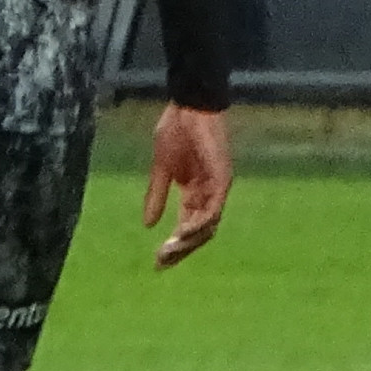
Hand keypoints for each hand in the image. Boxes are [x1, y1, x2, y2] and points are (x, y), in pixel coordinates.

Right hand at [143, 104, 230, 267]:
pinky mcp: (222, 178)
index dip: (175, 246)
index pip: (188, 227)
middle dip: (181, 250)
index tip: (157, 263)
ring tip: (168, 251)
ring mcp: (218, 187)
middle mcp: (209, 194)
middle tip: (161, 263)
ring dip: (188, 241)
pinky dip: (199, 223)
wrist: (189, 107)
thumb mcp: (160, 169)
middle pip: (200, 232)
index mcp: (195, 192)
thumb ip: (156, 196)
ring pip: (208, 225)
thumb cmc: (175, 132)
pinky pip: (213, 209)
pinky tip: (181, 232)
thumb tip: (148, 225)